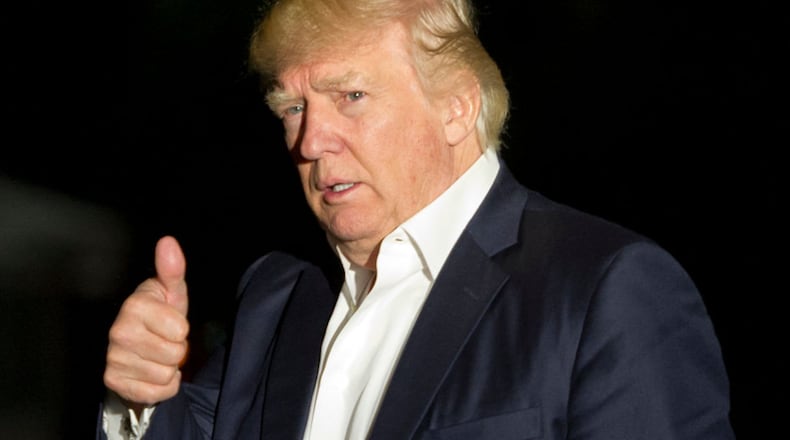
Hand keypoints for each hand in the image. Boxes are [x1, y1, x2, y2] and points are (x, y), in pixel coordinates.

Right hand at [103, 235, 189, 407]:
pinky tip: (151, 372)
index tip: (170, 323)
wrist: (140, 347)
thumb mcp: (172, 292)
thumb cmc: (160, 315)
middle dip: (177, 350)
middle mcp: (119, 331)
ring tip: (157, 355)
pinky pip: (156, 392)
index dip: (182, 329)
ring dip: (169, 368)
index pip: (180, 329)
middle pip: (174, 354)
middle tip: (164, 341)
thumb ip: (172, 269)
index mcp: (134, 305)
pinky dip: (161, 386)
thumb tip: (168, 242)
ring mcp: (113, 357)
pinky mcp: (113, 380)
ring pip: (166, 374)